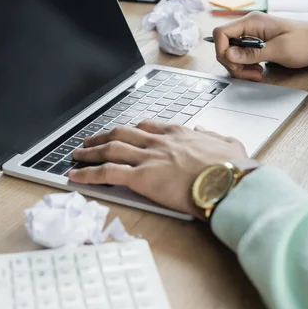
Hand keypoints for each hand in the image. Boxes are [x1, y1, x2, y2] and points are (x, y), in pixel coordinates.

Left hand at [67, 122, 248, 218]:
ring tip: (76, 155)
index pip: (148, 126)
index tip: (123, 132)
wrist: (229, 182)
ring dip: (90, 151)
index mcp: (179, 134)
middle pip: (122, 133)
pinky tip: (75, 176)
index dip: (131, 129)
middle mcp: (159, 142)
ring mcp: (148, 158)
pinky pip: (107, 172)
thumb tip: (203, 131)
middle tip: (89, 141)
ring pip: (110, 149)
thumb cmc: (233, 168)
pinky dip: (88, 173)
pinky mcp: (141, 178)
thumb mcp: (228, 143)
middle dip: (102, 136)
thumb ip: (213, 136)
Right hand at [212, 12, 307, 79]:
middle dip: (233, 63)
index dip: (221, 50)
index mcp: (252, 22)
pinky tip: (259, 71)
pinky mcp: (257, 44)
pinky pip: (242, 56)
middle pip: (224, 45)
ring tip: (257, 74)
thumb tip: (228, 54)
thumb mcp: (279, 50)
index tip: (235, 64)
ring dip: (240, 67)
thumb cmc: (306, 42)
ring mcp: (253, 35)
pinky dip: (246, 66)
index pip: (221, 33)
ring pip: (232, 53)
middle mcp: (249, 26)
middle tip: (250, 74)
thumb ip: (252, 53)